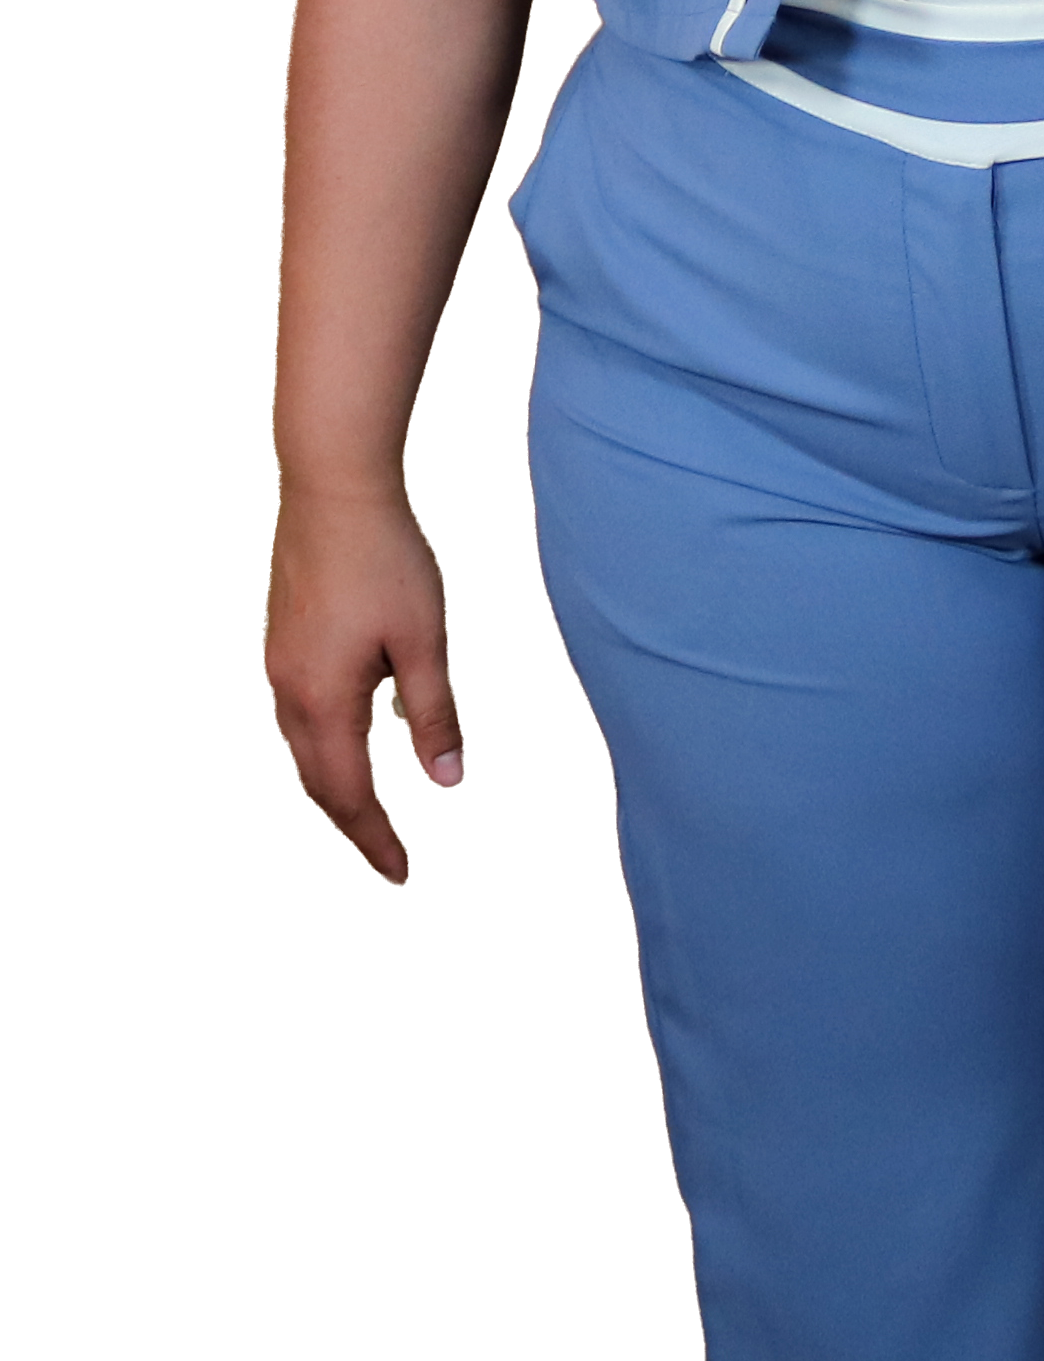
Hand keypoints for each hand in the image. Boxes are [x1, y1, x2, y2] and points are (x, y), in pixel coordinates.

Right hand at [265, 487, 461, 881]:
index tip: (402, 874)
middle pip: (318, 781)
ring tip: (370, 809)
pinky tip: (355, 732)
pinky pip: (298, 713)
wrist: (332, 485)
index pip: (349, 795)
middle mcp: (289, 690)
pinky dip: (325, 744)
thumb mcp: (424, 640)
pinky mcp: (282, 637)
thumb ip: (435, 714)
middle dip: (353, 824)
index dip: (376, 839)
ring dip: (335, 785)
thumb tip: (448, 782)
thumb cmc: (385, 558)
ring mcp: (278, 662)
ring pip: (303, 748)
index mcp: (325, 699)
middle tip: (389, 856)